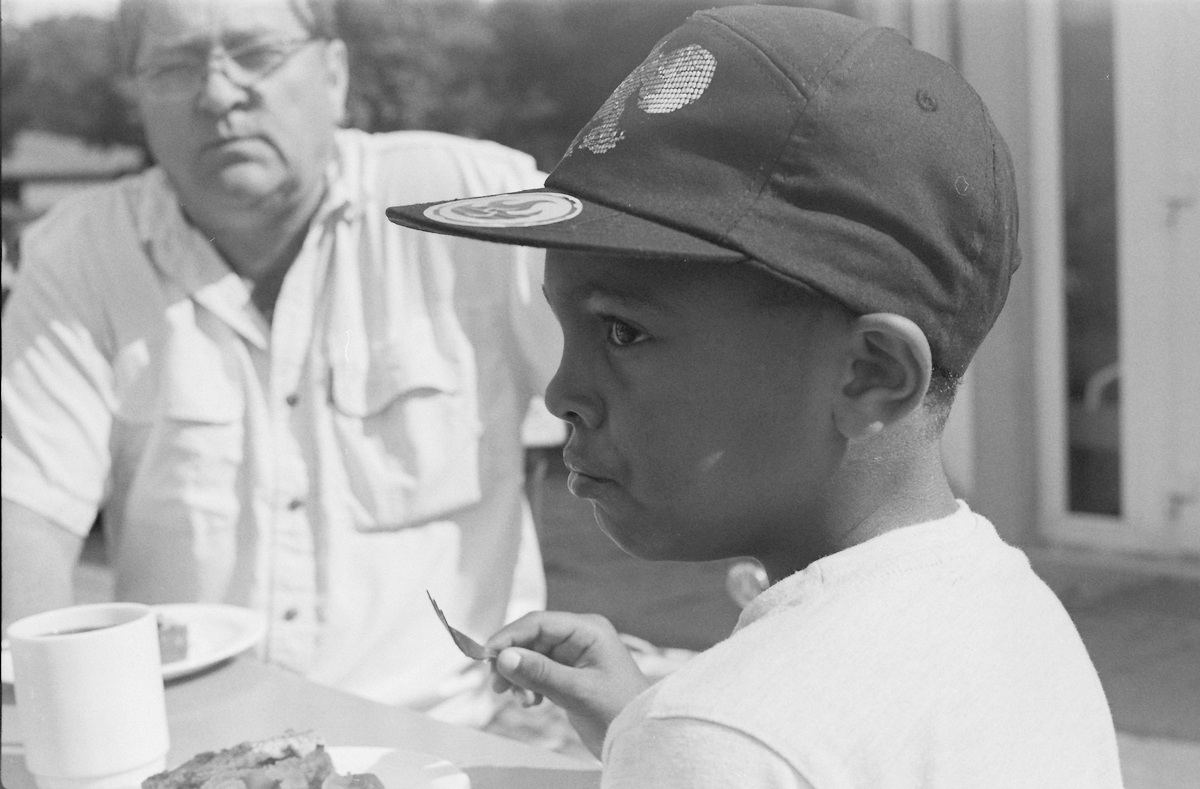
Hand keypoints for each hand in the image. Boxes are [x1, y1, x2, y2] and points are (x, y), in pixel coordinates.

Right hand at [486, 611, 650, 756]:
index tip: (486, 656)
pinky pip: (539, 672)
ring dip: (520, 676)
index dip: (510, 637)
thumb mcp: (578, 691)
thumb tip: (503, 657)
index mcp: (589, 630)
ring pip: (532, 656)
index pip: (539, 622)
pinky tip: (532, 702)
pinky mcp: (570, 673)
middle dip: (512, 660)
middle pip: (532, 638)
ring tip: (520, 700)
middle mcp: (581, 637)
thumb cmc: (620, 710)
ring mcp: (575, 655)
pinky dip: (529, 686)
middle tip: (497, 685)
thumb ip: (540, 673)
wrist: (642, 737)